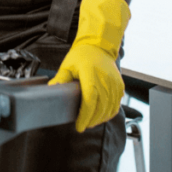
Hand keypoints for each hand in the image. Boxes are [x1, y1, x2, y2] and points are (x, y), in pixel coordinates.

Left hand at [48, 0, 129, 131]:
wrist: (99, 46)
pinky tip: (101, 116)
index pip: (90, 100)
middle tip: (83, 125)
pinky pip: (117, 104)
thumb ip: (61, 79)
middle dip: (92, 120)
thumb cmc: (82, 55)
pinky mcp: (120, 86)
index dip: (85, 116)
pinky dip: (110, 113)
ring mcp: (114, 83)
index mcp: (91, 75)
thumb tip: (51, 90)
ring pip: (110, 108)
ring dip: (101, 118)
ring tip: (91, 122)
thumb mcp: (67, 65)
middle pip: (101, 108)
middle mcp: (105, 80)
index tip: (79, 125)